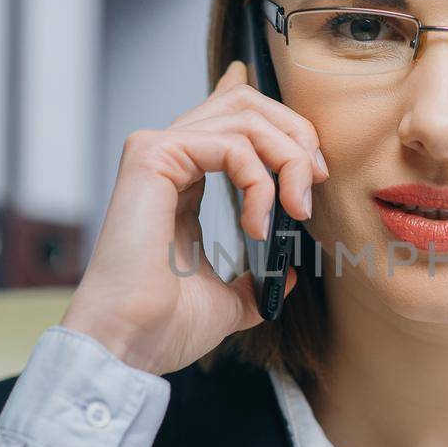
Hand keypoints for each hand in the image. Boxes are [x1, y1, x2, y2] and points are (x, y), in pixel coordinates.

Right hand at [59, 59, 327, 374]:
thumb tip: (287, 274)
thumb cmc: (164, 324)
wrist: (132, 343)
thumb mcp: (229, 300)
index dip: (280, 121)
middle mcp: (168, 158)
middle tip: (315, 182)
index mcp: (183, 182)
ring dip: (288, 159)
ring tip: (295, 208)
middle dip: (296, 135)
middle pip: (246, 103)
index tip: (315, 166)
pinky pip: (231, 144)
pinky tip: (256, 225)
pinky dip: (260, 182)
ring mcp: (157, 152)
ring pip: (245, 117)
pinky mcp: (152, 156)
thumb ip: (256, 280)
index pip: (232, 118)